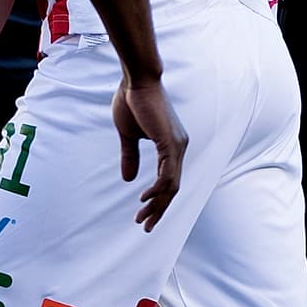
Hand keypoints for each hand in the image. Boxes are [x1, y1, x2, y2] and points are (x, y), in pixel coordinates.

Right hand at [112, 76, 187, 231]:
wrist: (137, 79)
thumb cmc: (133, 101)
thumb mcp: (128, 135)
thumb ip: (130, 156)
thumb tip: (129, 180)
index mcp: (171, 146)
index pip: (168, 181)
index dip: (156, 200)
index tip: (143, 214)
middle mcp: (178, 148)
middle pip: (172, 188)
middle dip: (158, 210)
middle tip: (145, 226)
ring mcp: (177, 146)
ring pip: (171, 185)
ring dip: (157, 205)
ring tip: (143, 219)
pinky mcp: (170, 142)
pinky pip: (168, 174)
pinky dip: (158, 189)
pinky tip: (145, 199)